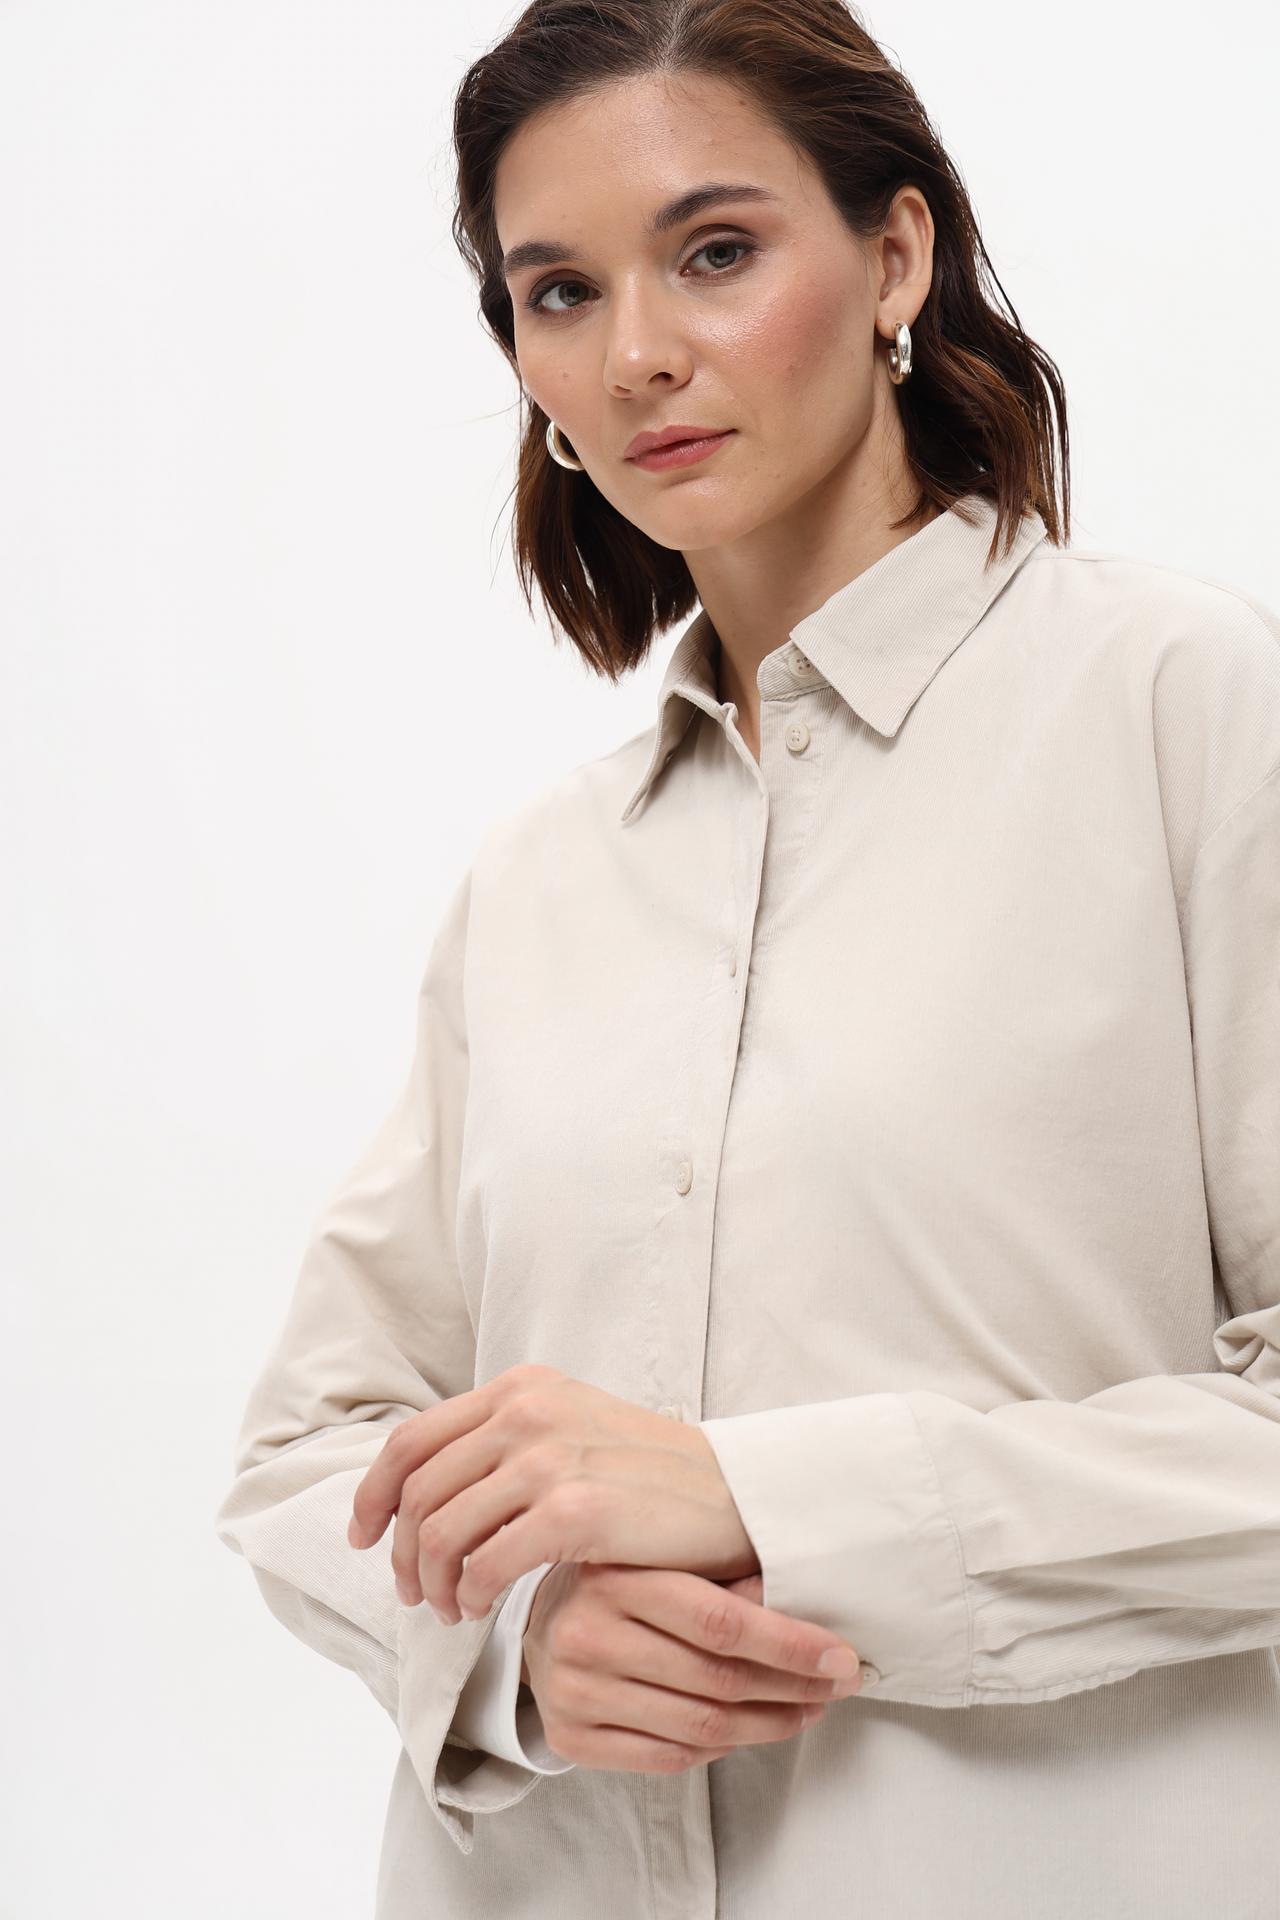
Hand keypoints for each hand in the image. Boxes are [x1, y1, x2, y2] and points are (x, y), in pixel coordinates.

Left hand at [346, 1365, 758, 1620]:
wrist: (732, 1494)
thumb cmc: (649, 1475)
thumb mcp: (571, 1427)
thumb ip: (506, 1441)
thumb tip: (431, 1489)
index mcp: (521, 1387)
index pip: (412, 1440)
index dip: (373, 1495)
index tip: (363, 1536)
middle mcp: (527, 1411)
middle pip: (419, 1490)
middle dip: (400, 1552)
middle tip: (412, 1595)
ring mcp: (550, 1458)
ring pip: (442, 1530)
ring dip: (432, 1582)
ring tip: (449, 1610)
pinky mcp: (575, 1511)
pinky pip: (486, 1564)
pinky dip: (470, 1595)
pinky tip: (479, 1611)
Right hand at [519, 1562, 866, 1773]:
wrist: (538, 1619)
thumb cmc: (621, 1582)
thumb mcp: (664, 1557)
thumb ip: (726, 1576)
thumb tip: (810, 1603)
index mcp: (617, 1577)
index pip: (721, 1622)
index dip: (790, 1645)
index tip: (840, 1658)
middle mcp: (588, 1634)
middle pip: (717, 1679)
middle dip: (792, 1687)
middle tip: (836, 1685)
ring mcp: (576, 1690)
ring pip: (700, 1726)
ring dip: (768, 1724)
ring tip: (806, 1709)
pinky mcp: (571, 1736)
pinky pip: (668, 1757)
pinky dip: (719, 1750)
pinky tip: (748, 1729)